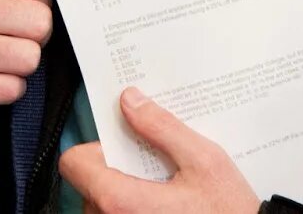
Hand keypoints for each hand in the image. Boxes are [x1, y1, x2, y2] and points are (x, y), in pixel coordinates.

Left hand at [59, 88, 259, 213]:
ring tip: (162, 194)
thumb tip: (129, 101)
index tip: (124, 149)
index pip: (74, 164)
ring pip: (100, 207)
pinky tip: (164, 210)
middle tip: (152, 171)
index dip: (96, 150)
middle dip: (114, 173)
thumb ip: (162, 128)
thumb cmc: (228, 213)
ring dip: (123, 197)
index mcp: (120, 201)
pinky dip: (132, 212)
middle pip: (88, 186)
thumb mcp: (204, 161)